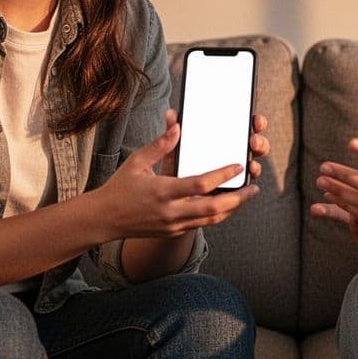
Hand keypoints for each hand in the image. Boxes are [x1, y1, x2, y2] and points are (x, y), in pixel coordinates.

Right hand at [96, 110, 258, 239]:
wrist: (104, 220)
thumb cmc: (120, 187)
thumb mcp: (137, 162)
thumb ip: (160, 145)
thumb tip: (177, 126)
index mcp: (162, 192)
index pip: (201, 185)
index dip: (223, 175)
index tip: (237, 166)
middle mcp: (171, 212)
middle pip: (214, 209)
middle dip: (238, 199)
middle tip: (253, 187)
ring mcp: (173, 225)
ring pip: (211, 221)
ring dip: (232, 209)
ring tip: (245, 196)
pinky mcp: (173, 232)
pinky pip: (202, 225)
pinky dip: (217, 215)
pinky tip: (226, 205)